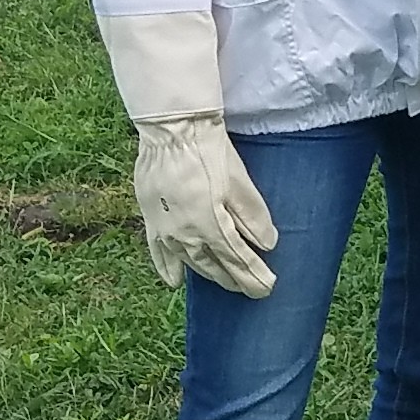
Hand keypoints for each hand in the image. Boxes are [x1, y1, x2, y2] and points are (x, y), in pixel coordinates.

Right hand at [133, 115, 278, 297]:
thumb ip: (253, 217)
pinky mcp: (151, 219)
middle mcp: (186, 235)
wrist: (172, 131)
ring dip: (208, 273)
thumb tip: (268, 245)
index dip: (253, 277)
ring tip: (223, 281)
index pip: (237, 262)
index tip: (266, 289)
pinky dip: (168, 268)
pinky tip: (175, 281)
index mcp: (211, 227)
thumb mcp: (240, 183)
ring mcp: (166, 230)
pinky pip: (159, 252)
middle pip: (213, 266)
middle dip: (233, 279)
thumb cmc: (210, 152)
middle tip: (249, 288)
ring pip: (190, 261)